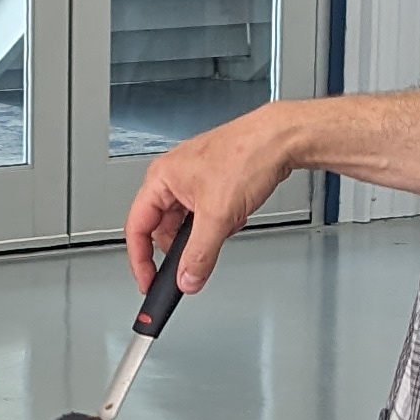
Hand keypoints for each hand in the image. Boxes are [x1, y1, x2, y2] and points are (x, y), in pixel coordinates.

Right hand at [123, 112, 297, 296]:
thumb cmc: (248, 153)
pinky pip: (204, 214)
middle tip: (192, 264)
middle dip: (180, 247)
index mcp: (161, 178)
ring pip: (186, 222)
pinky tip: (233, 218)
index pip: (137, 228)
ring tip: (222, 229)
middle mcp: (173, 176)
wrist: (281, 139)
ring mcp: (193, 179)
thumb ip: (200, 254)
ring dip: (202, 235)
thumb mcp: (219, 215)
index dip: (140, 260)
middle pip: (162, 227)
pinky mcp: (213, 182)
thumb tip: (187, 279)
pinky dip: (217, 224)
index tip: (149, 281)